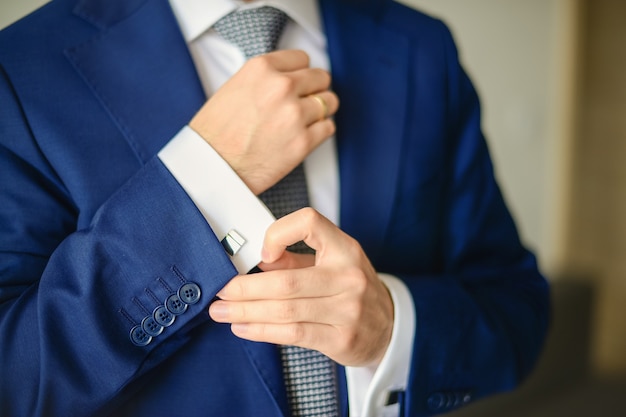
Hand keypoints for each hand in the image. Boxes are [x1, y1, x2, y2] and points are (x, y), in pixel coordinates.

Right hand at [189, 50, 338, 194]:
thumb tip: (291, 78)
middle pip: (320, 78)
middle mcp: (281, 87)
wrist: (211, 167)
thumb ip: (265, 79)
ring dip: (321, 110)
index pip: (302, 59)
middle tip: (304, 102)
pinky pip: (328, 127)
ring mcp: (294, 115)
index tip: (297, 83)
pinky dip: (320, 131)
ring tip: (306, 119)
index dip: (300, 72)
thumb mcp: (234, 87)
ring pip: (329, 102)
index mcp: (262, 69)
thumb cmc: (216, 132)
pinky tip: (305, 135)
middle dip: (314, 89)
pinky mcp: (303, 142)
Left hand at [208, 208, 393, 366]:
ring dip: (246, 312)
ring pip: (284, 310)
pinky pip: (292, 334)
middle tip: (219, 291)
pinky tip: (242, 328)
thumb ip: (294, 259)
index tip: (261, 254)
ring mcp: (348, 310)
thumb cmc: (351, 288)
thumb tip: (252, 263)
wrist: (389, 326)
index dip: (277, 234)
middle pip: (284, 281)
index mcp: (344, 248)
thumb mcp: (331, 263)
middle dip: (244, 288)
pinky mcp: (341, 339)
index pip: (309, 223)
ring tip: (221, 312)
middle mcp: (348, 277)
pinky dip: (261, 331)